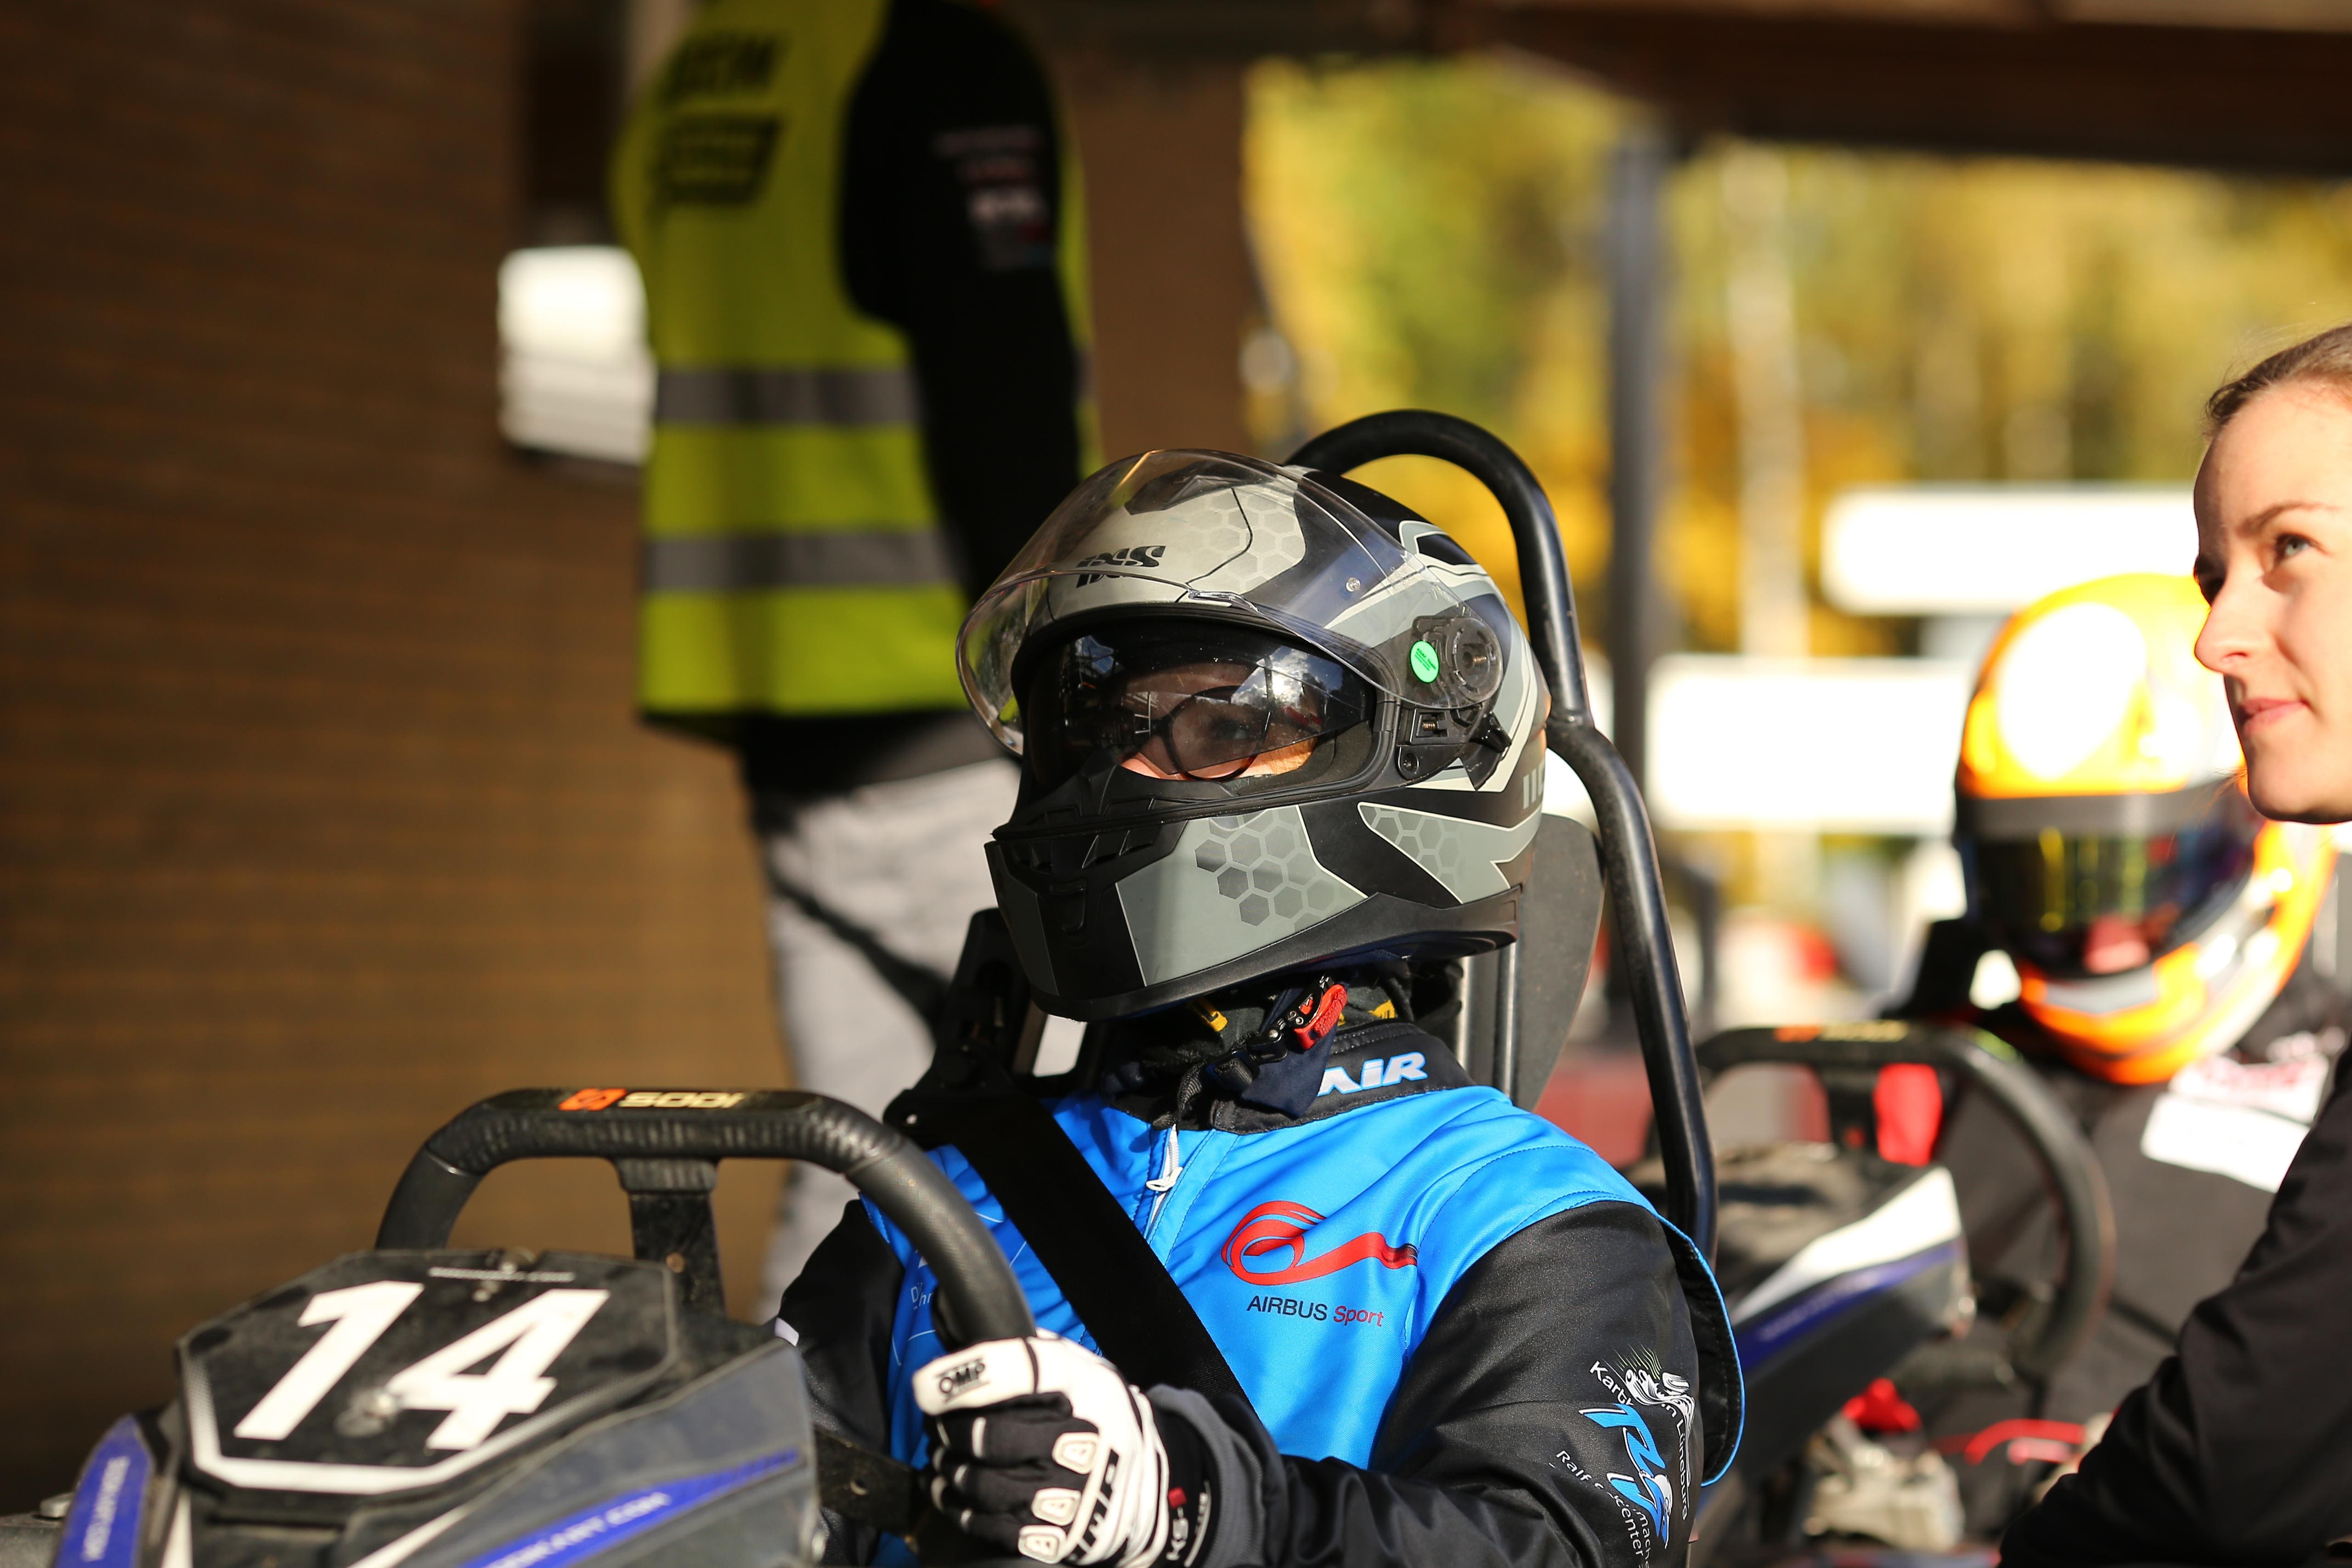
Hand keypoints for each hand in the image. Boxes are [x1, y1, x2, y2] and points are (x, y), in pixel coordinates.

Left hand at [912, 1337, 1173, 1565]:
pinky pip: (995, 1526)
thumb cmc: (1101, 1417)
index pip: (1022, 1370)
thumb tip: (971, 1339)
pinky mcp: (1063, 1535)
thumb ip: (1037, 1357)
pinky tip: (947, 1493)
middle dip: (951, 1431)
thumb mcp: (1085, 1371)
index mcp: (1087, 1385)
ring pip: (988, 1485)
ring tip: (939, 1458)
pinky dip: (961, 1510)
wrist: (1151, 1486)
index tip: (926, 1386)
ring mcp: (1075, 1492)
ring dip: (951, 1471)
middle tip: (935, 1426)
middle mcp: (1084, 1438)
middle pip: (995, 1436)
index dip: (968, 1377)